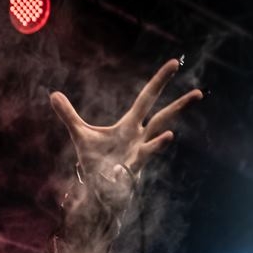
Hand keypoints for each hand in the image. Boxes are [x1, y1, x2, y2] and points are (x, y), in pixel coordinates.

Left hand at [50, 59, 202, 194]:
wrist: (97, 189)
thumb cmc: (95, 162)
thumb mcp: (80, 135)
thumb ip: (68, 115)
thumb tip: (53, 94)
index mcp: (130, 126)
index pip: (148, 98)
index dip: (160, 81)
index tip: (175, 63)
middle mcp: (139, 140)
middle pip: (163, 118)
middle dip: (179, 106)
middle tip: (199, 93)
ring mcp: (137, 158)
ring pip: (154, 147)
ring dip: (160, 144)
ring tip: (171, 136)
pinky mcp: (129, 176)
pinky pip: (132, 173)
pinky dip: (128, 173)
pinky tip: (126, 172)